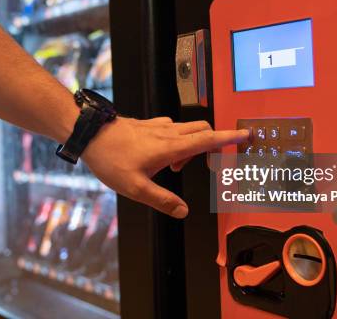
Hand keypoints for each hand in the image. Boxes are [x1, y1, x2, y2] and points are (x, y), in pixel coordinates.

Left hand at [82, 117, 248, 218]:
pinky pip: (173, 128)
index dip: (229, 138)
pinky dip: (178, 139)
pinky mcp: (150, 125)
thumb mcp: (135, 188)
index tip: (246, 134)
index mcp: (170, 147)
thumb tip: (183, 211)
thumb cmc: (110, 159)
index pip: (207, 139)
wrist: (90, 134)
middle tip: (207, 163)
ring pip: (188, 129)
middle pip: (203, 130)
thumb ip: (161, 200)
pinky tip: (162, 155)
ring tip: (174, 168)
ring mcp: (158, 126)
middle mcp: (168, 132)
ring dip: (192, 144)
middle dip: (212, 143)